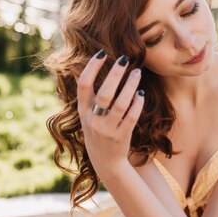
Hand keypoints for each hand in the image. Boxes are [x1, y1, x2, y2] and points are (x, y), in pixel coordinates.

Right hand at [75, 50, 143, 171]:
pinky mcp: (121, 137)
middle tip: (124, 59)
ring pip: (120, 104)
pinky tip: (141, 93)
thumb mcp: (86, 114)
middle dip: (115, 74)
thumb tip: (76, 66)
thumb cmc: (96, 131)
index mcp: (83, 111)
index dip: (91, 68)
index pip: (83, 85)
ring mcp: (107, 129)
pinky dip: (137, 104)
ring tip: (137, 72)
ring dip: (130, 86)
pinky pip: (131, 117)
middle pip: (104, 93)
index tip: (102, 53)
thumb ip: (85, 93)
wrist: (105, 162)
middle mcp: (93, 120)